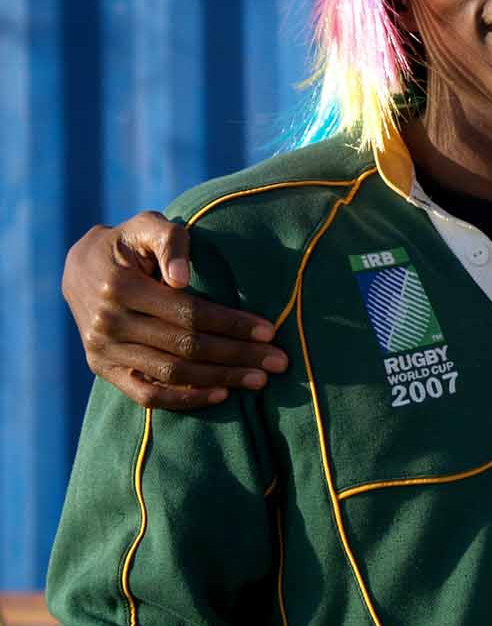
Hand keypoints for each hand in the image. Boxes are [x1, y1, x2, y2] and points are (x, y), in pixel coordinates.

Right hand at [63, 212, 287, 409]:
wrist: (80, 269)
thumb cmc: (129, 243)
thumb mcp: (147, 226)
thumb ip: (170, 241)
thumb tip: (182, 279)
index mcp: (121, 288)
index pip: (188, 313)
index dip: (231, 324)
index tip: (270, 331)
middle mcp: (109, 324)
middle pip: (185, 348)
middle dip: (237, 356)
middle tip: (278, 362)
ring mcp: (104, 351)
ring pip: (171, 374)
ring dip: (221, 379)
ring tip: (260, 380)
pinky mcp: (103, 369)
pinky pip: (146, 395)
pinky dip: (185, 400)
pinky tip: (221, 395)